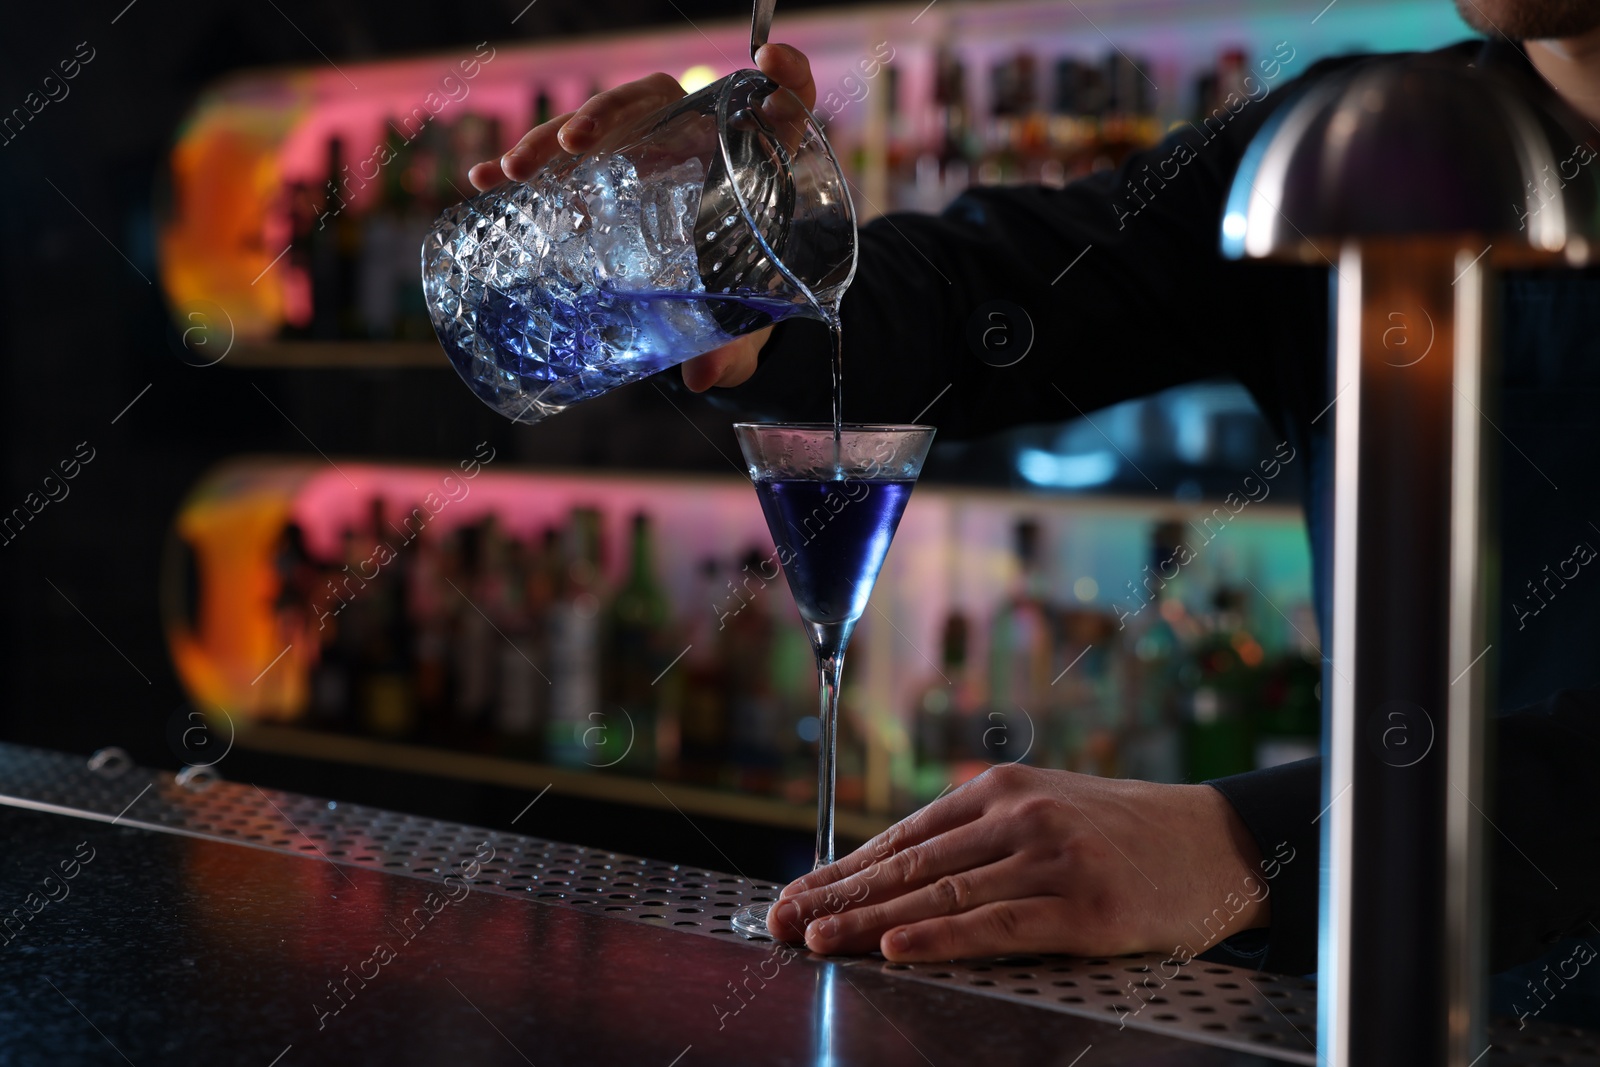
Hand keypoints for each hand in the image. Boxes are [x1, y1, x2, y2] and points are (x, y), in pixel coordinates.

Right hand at [468, 45, 818, 392]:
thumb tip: (708, 377)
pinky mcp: (612, 169)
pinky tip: (486, 178)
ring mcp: (651, 148)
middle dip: (610, 113)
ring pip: (606, 121)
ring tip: (518, 167)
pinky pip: (569, 154)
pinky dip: (528, 162)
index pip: (787, 97)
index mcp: (756, 163)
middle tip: (575, 144)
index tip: (770, 60)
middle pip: (661, 99)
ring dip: (555, 135)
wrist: (712, 307)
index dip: (786, 74)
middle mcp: (701, 140)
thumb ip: (732, 345)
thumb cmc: (744, 303)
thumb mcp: (740, 324)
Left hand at [767, 763, 1272, 961]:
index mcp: (1001, 790)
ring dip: (870, 921)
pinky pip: (996, 925)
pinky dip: (941, 938)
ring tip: (819, 939)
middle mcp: (1019, 816)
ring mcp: (1051, 859)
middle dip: (839, 898)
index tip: (796, 895)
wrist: (1218, 844)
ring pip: (941, 894)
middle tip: (784, 921)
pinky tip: (897, 947)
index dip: (843, 870)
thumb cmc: (1124, 834)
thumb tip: (898, 871)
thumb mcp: (1046, 811)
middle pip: (910, 865)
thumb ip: (979, 835)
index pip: (903, 836)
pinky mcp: (1084, 905)